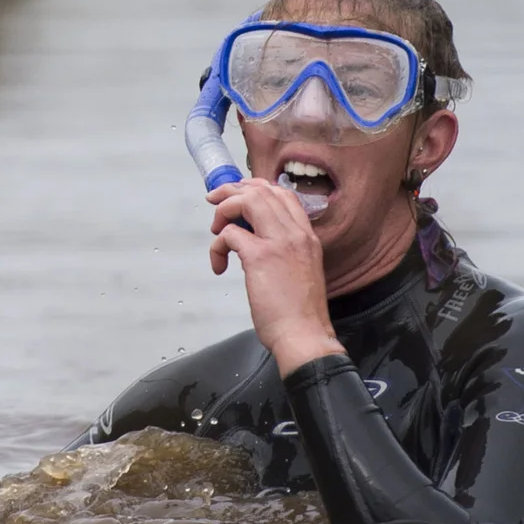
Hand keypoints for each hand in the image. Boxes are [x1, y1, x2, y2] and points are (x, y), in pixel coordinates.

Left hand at [207, 179, 342, 373]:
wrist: (305, 335)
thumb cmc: (301, 314)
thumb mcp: (302, 271)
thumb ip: (287, 252)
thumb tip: (259, 244)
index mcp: (307, 237)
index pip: (284, 194)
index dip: (257, 189)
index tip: (239, 196)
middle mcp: (296, 233)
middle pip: (262, 191)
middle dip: (232, 191)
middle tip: (215, 203)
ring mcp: (279, 243)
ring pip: (247, 201)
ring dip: (224, 210)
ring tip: (216, 230)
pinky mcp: (260, 257)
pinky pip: (229, 234)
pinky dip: (217, 246)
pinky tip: (219, 265)